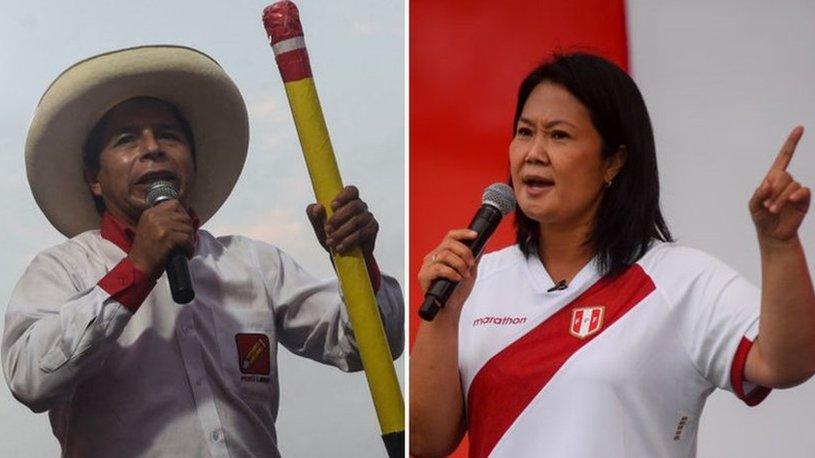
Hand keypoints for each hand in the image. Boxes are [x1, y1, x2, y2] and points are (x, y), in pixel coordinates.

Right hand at [127, 200, 195, 277]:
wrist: (138, 267)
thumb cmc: (147, 251)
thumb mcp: (150, 228)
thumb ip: (163, 220)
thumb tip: (185, 217)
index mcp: (150, 213)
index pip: (175, 204)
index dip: (183, 215)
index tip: (183, 226)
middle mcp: (154, 217)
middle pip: (184, 217)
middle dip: (188, 230)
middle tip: (186, 241)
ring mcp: (159, 226)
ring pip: (187, 228)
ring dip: (190, 240)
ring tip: (185, 248)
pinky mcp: (165, 237)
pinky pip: (186, 239)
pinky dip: (189, 248)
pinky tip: (185, 254)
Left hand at [306, 185, 377, 255]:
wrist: (342, 255)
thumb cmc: (330, 234)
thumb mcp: (318, 225)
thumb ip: (313, 214)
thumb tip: (318, 207)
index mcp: (349, 201)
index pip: (351, 190)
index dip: (344, 195)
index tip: (332, 205)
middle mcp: (361, 207)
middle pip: (354, 206)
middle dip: (339, 218)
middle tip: (327, 229)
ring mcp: (368, 218)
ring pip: (357, 220)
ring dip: (342, 232)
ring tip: (331, 241)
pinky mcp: (373, 230)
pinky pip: (363, 233)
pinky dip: (350, 240)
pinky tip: (341, 247)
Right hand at [418, 229, 478, 315]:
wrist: (449, 309)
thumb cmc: (457, 292)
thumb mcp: (470, 271)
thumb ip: (474, 258)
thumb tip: (483, 244)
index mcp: (443, 253)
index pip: (451, 236)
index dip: (463, 233)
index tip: (475, 236)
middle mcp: (434, 257)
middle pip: (449, 243)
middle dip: (464, 252)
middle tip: (471, 264)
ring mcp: (428, 265)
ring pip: (445, 254)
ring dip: (459, 264)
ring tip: (464, 274)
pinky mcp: (424, 275)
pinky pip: (438, 268)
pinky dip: (451, 272)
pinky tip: (456, 278)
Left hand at [749, 126, 810, 243]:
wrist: (773, 234)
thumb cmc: (761, 218)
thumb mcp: (753, 206)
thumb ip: (757, 194)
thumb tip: (767, 184)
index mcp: (772, 178)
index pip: (784, 157)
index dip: (792, 142)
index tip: (800, 128)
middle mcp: (785, 181)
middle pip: (784, 175)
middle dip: (774, 191)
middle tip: (767, 206)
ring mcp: (795, 190)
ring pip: (791, 185)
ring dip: (780, 198)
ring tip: (773, 210)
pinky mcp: (803, 199)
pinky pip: (803, 191)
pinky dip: (796, 195)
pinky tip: (792, 201)